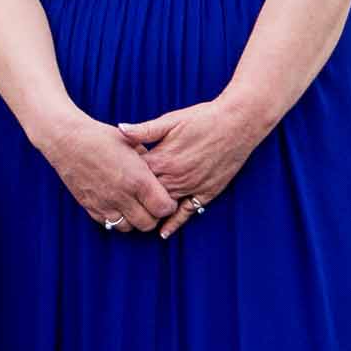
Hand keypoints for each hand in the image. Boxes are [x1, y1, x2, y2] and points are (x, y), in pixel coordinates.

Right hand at [30, 110, 180, 236]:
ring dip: (134, 220)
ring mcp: (105, 203)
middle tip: (151, 205)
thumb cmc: (102, 137)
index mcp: (138, 179)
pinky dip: (116, 218)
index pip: (164, 208)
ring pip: (128, 227)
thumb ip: (150, 163)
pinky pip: (109, 224)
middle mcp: (122, 195)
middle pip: (148, 224)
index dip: (168, 206)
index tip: (165, 199)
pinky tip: (117, 206)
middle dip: (153, 216)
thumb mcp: (133, 144)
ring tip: (133, 206)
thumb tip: (159, 174)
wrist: (68, 140)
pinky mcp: (90, 207)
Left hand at [116, 97, 269, 236]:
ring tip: (133, 217)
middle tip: (119, 201)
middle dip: (133, 197)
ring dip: (150, 210)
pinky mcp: (208, 191)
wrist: (238, 122)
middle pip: (147, 193)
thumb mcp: (171, 120)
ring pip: (165, 204)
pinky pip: (189, 211)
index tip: (112, 178)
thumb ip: (144, 130)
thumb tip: (119, 129)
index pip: (135, 175)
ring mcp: (192, 186)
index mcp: (164, 158)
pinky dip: (175, 222)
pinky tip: (164, 232)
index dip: (123, 177)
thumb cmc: (203, 118)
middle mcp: (176, 176)